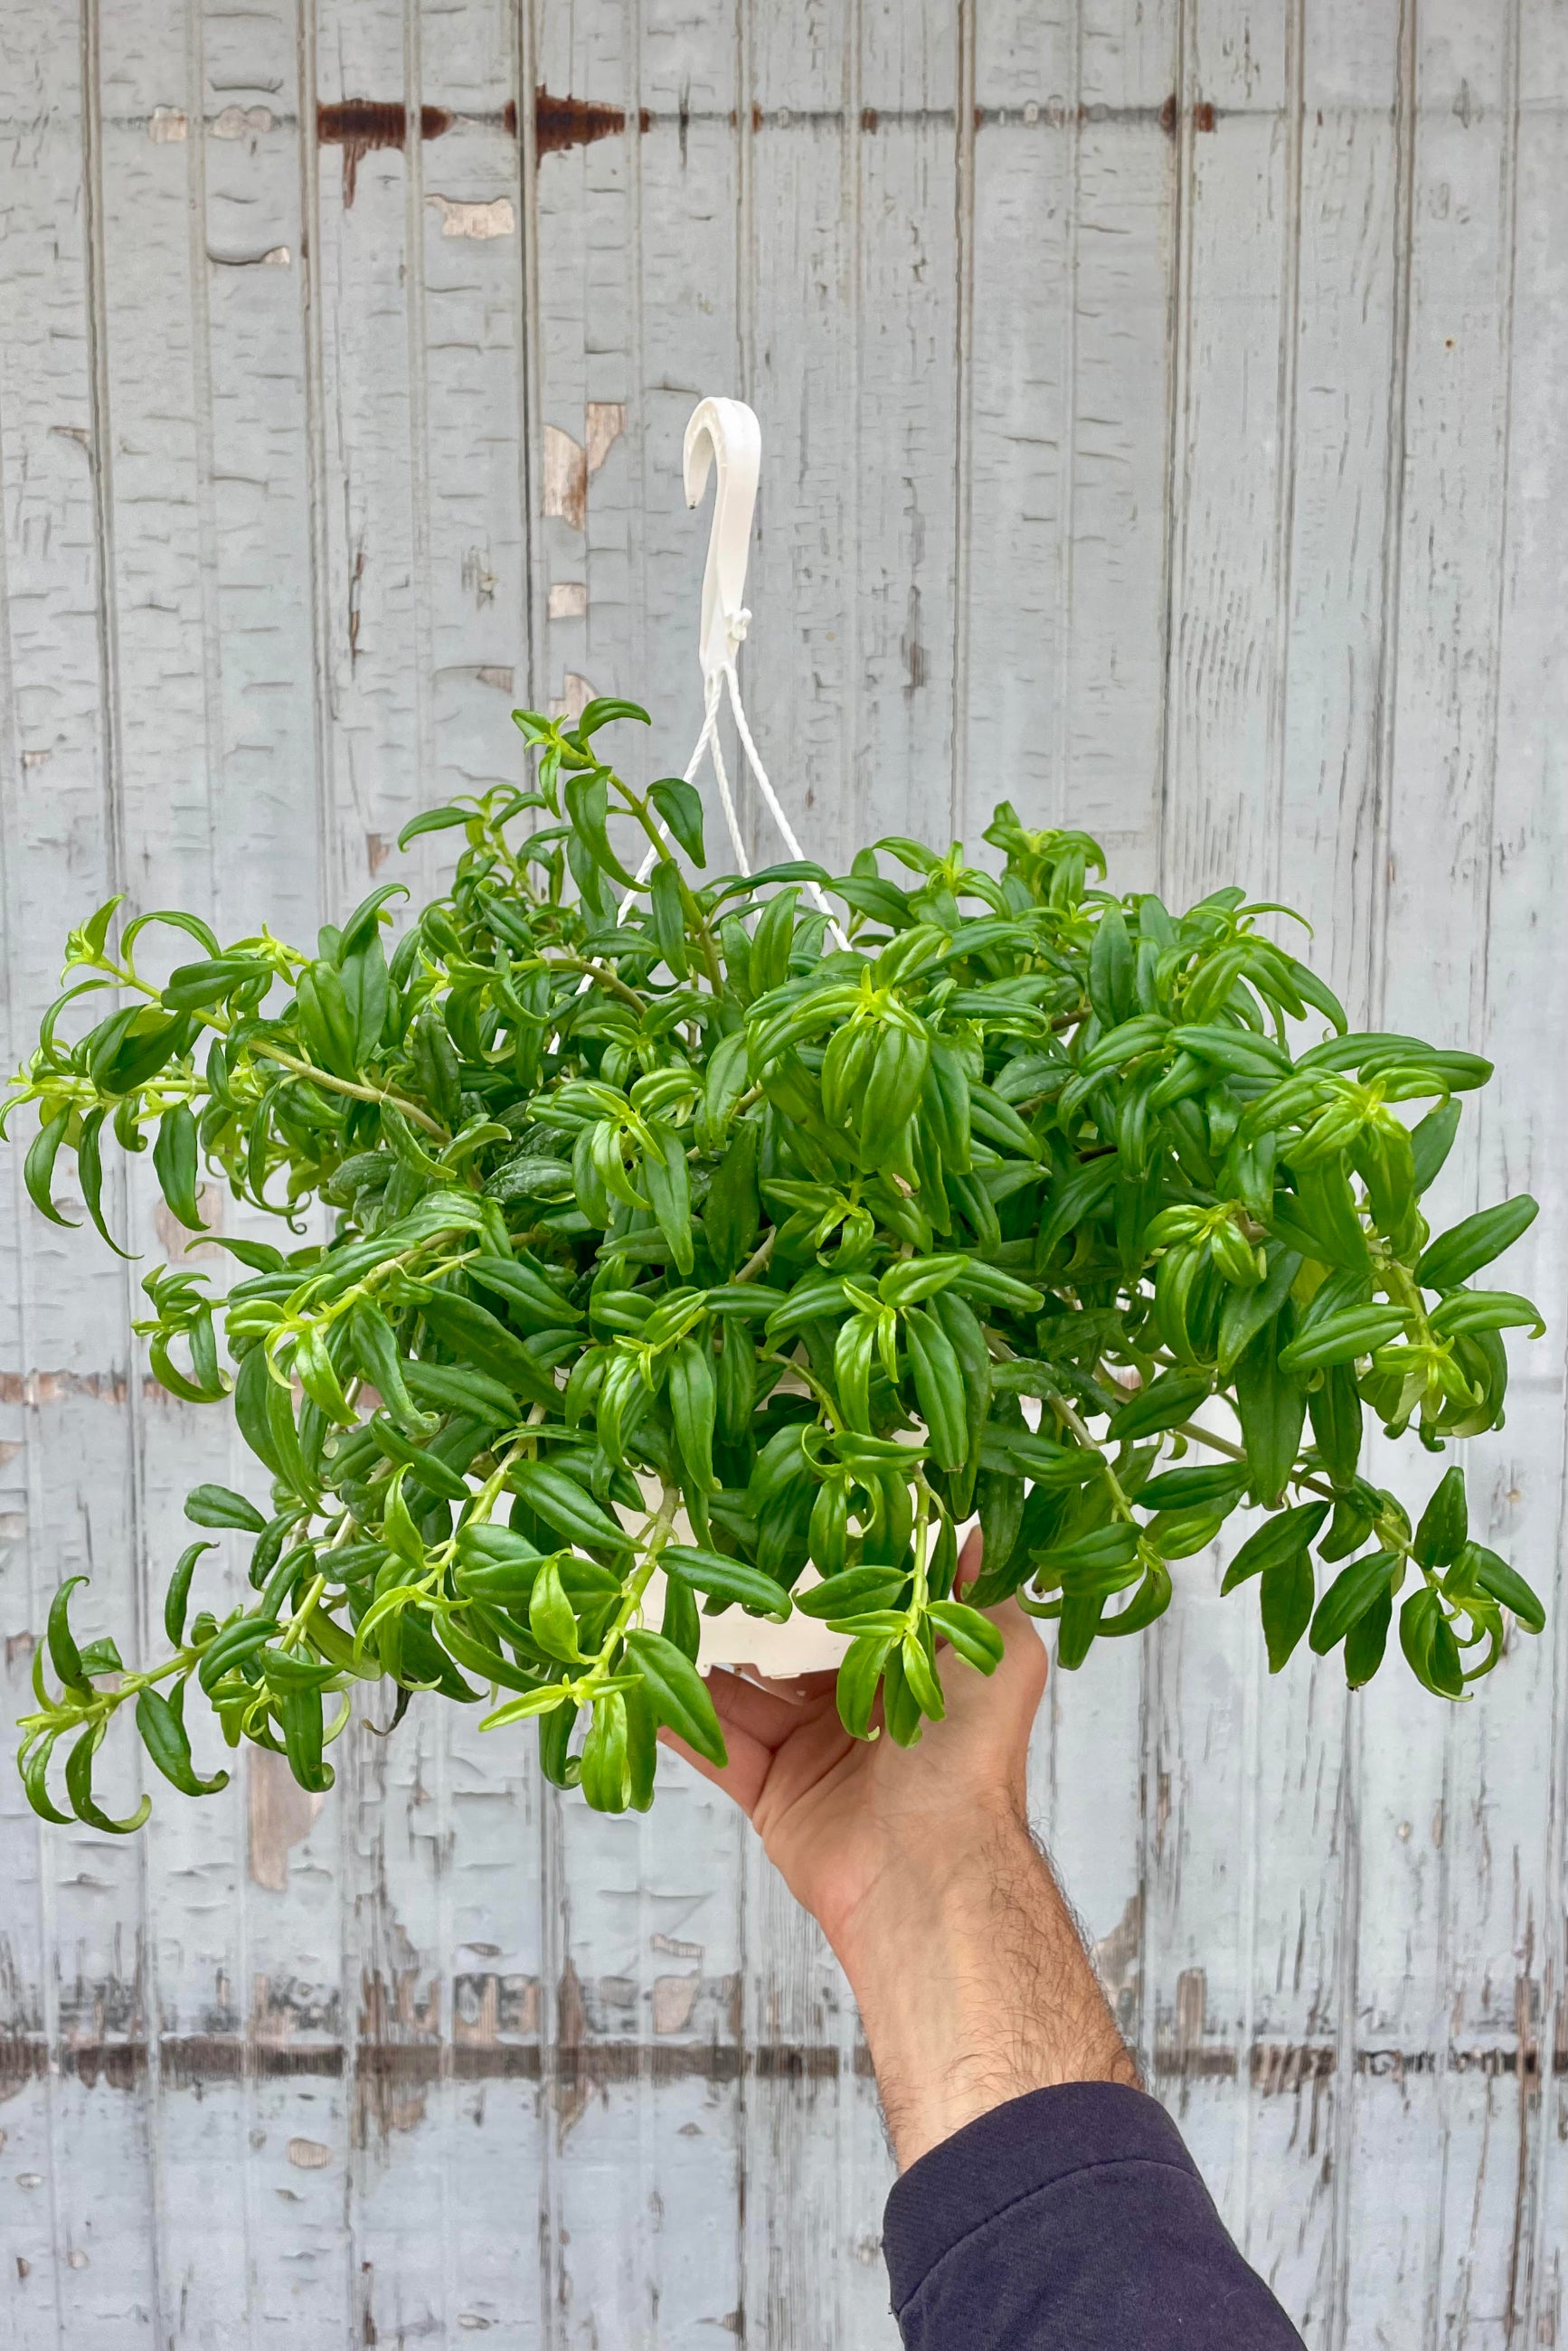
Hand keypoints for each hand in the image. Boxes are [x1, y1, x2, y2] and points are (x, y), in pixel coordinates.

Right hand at [662, 1535, 1136, 2165]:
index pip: (853, 1608)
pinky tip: (639, 1680)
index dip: (817, 1572)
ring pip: (742, 1694)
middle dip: (748, 1609)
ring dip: (701, 1657)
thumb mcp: (998, 1652)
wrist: (933, 1868)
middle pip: (788, 1648)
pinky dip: (677, 1720)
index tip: (773, 1521)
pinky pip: (716, 1750)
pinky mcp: (772, 1796)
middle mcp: (856, 1707)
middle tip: (699, 1556)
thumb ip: (978, 1592)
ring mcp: (810, 1753)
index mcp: (907, 1669)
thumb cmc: (970, 1752)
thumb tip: (979, 1526)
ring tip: (653, 1603)